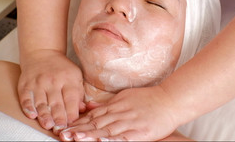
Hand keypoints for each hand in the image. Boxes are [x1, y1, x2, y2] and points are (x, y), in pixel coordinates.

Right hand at [18, 50, 84, 133]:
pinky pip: (26, 98)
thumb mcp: (75, 76)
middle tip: (60, 130)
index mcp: (68, 79)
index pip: (71, 99)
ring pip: (41, 102)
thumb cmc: (62, 68)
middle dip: (59, 118)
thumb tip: (83, 110)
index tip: (73, 125)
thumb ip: (79, 93)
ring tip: (48, 125)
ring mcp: (38, 82)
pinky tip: (32, 115)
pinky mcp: (25, 84)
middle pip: (56, 103)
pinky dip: (28, 107)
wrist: (42, 53)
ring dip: (44, 115)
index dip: (72, 114)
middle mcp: (53, 81)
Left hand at [59, 86, 179, 140]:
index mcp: (117, 105)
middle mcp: (121, 113)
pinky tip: (101, 141)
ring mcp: (130, 122)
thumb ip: (108, 104)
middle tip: (64, 134)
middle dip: (79, 129)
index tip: (66, 126)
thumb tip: (90, 106)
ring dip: (90, 134)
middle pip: (97, 123)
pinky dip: (111, 139)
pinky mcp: (140, 131)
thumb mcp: (126, 97)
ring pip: (107, 129)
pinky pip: (124, 137)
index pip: (94, 115)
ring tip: (75, 138)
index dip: (79, 122)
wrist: (170, 100)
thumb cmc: (149, 99)